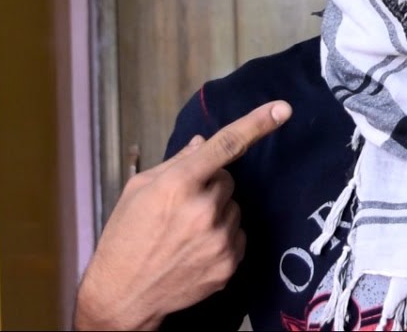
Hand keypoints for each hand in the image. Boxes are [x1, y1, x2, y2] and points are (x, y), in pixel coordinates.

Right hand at [74, 100, 292, 330]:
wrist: (123, 296)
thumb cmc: (124, 238)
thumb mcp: (138, 191)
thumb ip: (175, 163)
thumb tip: (203, 143)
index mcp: (178, 184)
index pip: (226, 145)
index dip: (257, 123)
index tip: (283, 109)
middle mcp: (204, 209)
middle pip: (228, 179)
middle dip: (210, 186)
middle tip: (181, 206)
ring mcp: (219, 238)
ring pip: (233, 207)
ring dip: (216, 212)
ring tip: (184, 232)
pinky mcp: (229, 262)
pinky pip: (238, 234)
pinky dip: (222, 236)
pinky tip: (195, 248)